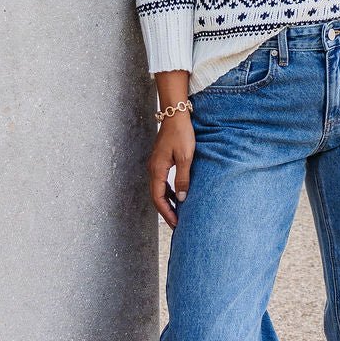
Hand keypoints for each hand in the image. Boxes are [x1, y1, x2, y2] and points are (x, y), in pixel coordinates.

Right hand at [148, 112, 194, 228]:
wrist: (175, 115)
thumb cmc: (182, 134)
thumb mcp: (186, 157)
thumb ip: (183, 179)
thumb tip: (181, 199)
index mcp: (157, 170)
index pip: (158, 198)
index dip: (166, 213)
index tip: (176, 224)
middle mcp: (153, 169)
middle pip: (156, 196)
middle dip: (166, 211)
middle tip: (177, 225)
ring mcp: (155, 165)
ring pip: (159, 189)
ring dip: (167, 202)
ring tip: (178, 214)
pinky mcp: (160, 161)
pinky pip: (162, 182)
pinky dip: (168, 192)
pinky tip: (177, 196)